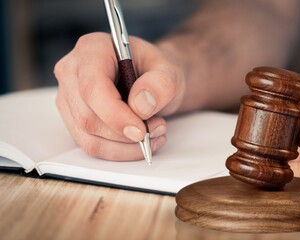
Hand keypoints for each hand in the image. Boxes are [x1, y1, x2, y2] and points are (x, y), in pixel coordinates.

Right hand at [54, 32, 185, 160]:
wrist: (153, 81)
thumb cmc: (156, 71)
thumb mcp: (169, 70)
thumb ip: (160, 83)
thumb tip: (141, 106)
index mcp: (92, 49)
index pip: (92, 87)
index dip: (115, 114)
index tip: (141, 131)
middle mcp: (72, 72)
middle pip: (87, 117)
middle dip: (125, 134)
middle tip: (157, 130)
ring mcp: (69, 98)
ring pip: (88, 138)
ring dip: (125, 147)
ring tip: (154, 135)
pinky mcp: (74, 119)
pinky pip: (92, 146)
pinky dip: (119, 152)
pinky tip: (140, 143)